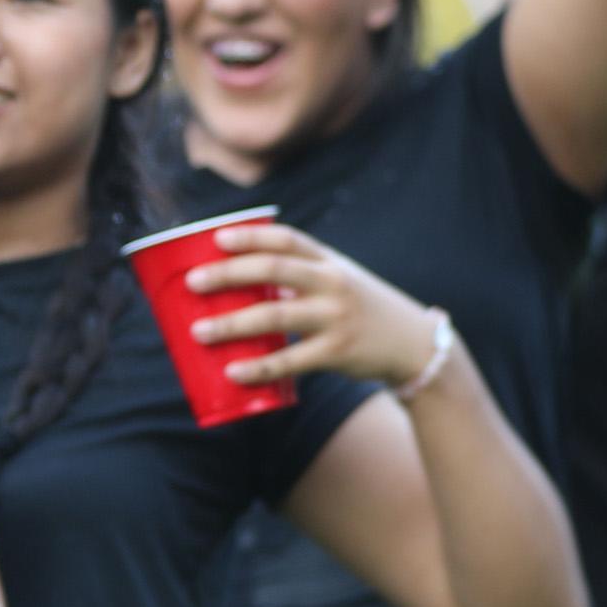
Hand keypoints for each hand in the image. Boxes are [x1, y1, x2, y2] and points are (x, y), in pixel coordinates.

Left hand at [184, 222, 448, 389]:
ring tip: (198, 332)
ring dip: (232, 324)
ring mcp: (336, 318)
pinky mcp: (338, 352)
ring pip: (275, 316)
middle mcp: (333, 284)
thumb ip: (297, 276)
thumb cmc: (359, 308)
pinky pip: (291, 361)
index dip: (250, 236)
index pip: (287, 239)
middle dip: (228, 274)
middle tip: (192, 282)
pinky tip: (233, 371)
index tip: (216, 239)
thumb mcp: (338, 280)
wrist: (414, 345)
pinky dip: (259, 367)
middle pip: (274, 270)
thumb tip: (232, 281)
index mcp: (329, 262)